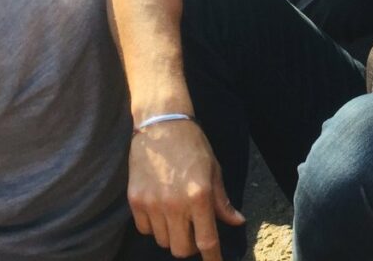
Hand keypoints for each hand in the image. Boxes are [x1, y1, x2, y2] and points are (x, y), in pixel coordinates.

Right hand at [127, 120, 244, 260]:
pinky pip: (145, 229)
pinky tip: (160, 209)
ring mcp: (152, 204)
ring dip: (172, 235)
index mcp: (199, 196)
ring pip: (162, 241)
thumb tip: (237, 221)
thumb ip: (222, 201)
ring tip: (177, 215)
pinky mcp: (135, 200)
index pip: (207, 241)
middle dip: (190, 247)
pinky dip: (154, 226)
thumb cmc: (192, 145)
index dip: (213, 258)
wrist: (160, 124)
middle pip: (181, 249)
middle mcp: (175, 205)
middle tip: (194, 232)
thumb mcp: (214, 170)